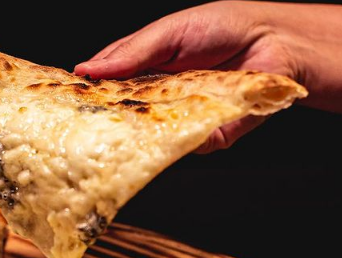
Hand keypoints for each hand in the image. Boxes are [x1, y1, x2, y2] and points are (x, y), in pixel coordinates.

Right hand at [75, 1, 299, 152]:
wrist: (275, 43)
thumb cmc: (224, 28)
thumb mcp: (171, 33)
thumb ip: (133, 52)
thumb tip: (89, 69)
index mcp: (147, 70)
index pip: (110, 85)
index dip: (90, 94)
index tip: (66, 101)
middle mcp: (162, 98)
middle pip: (128, 117)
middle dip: (110, 122)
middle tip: (89, 123)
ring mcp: (185, 118)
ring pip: (155, 138)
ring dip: (145, 135)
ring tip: (134, 125)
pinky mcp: (210, 135)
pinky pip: (189, 145)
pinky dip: (185, 138)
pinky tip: (183, 127)